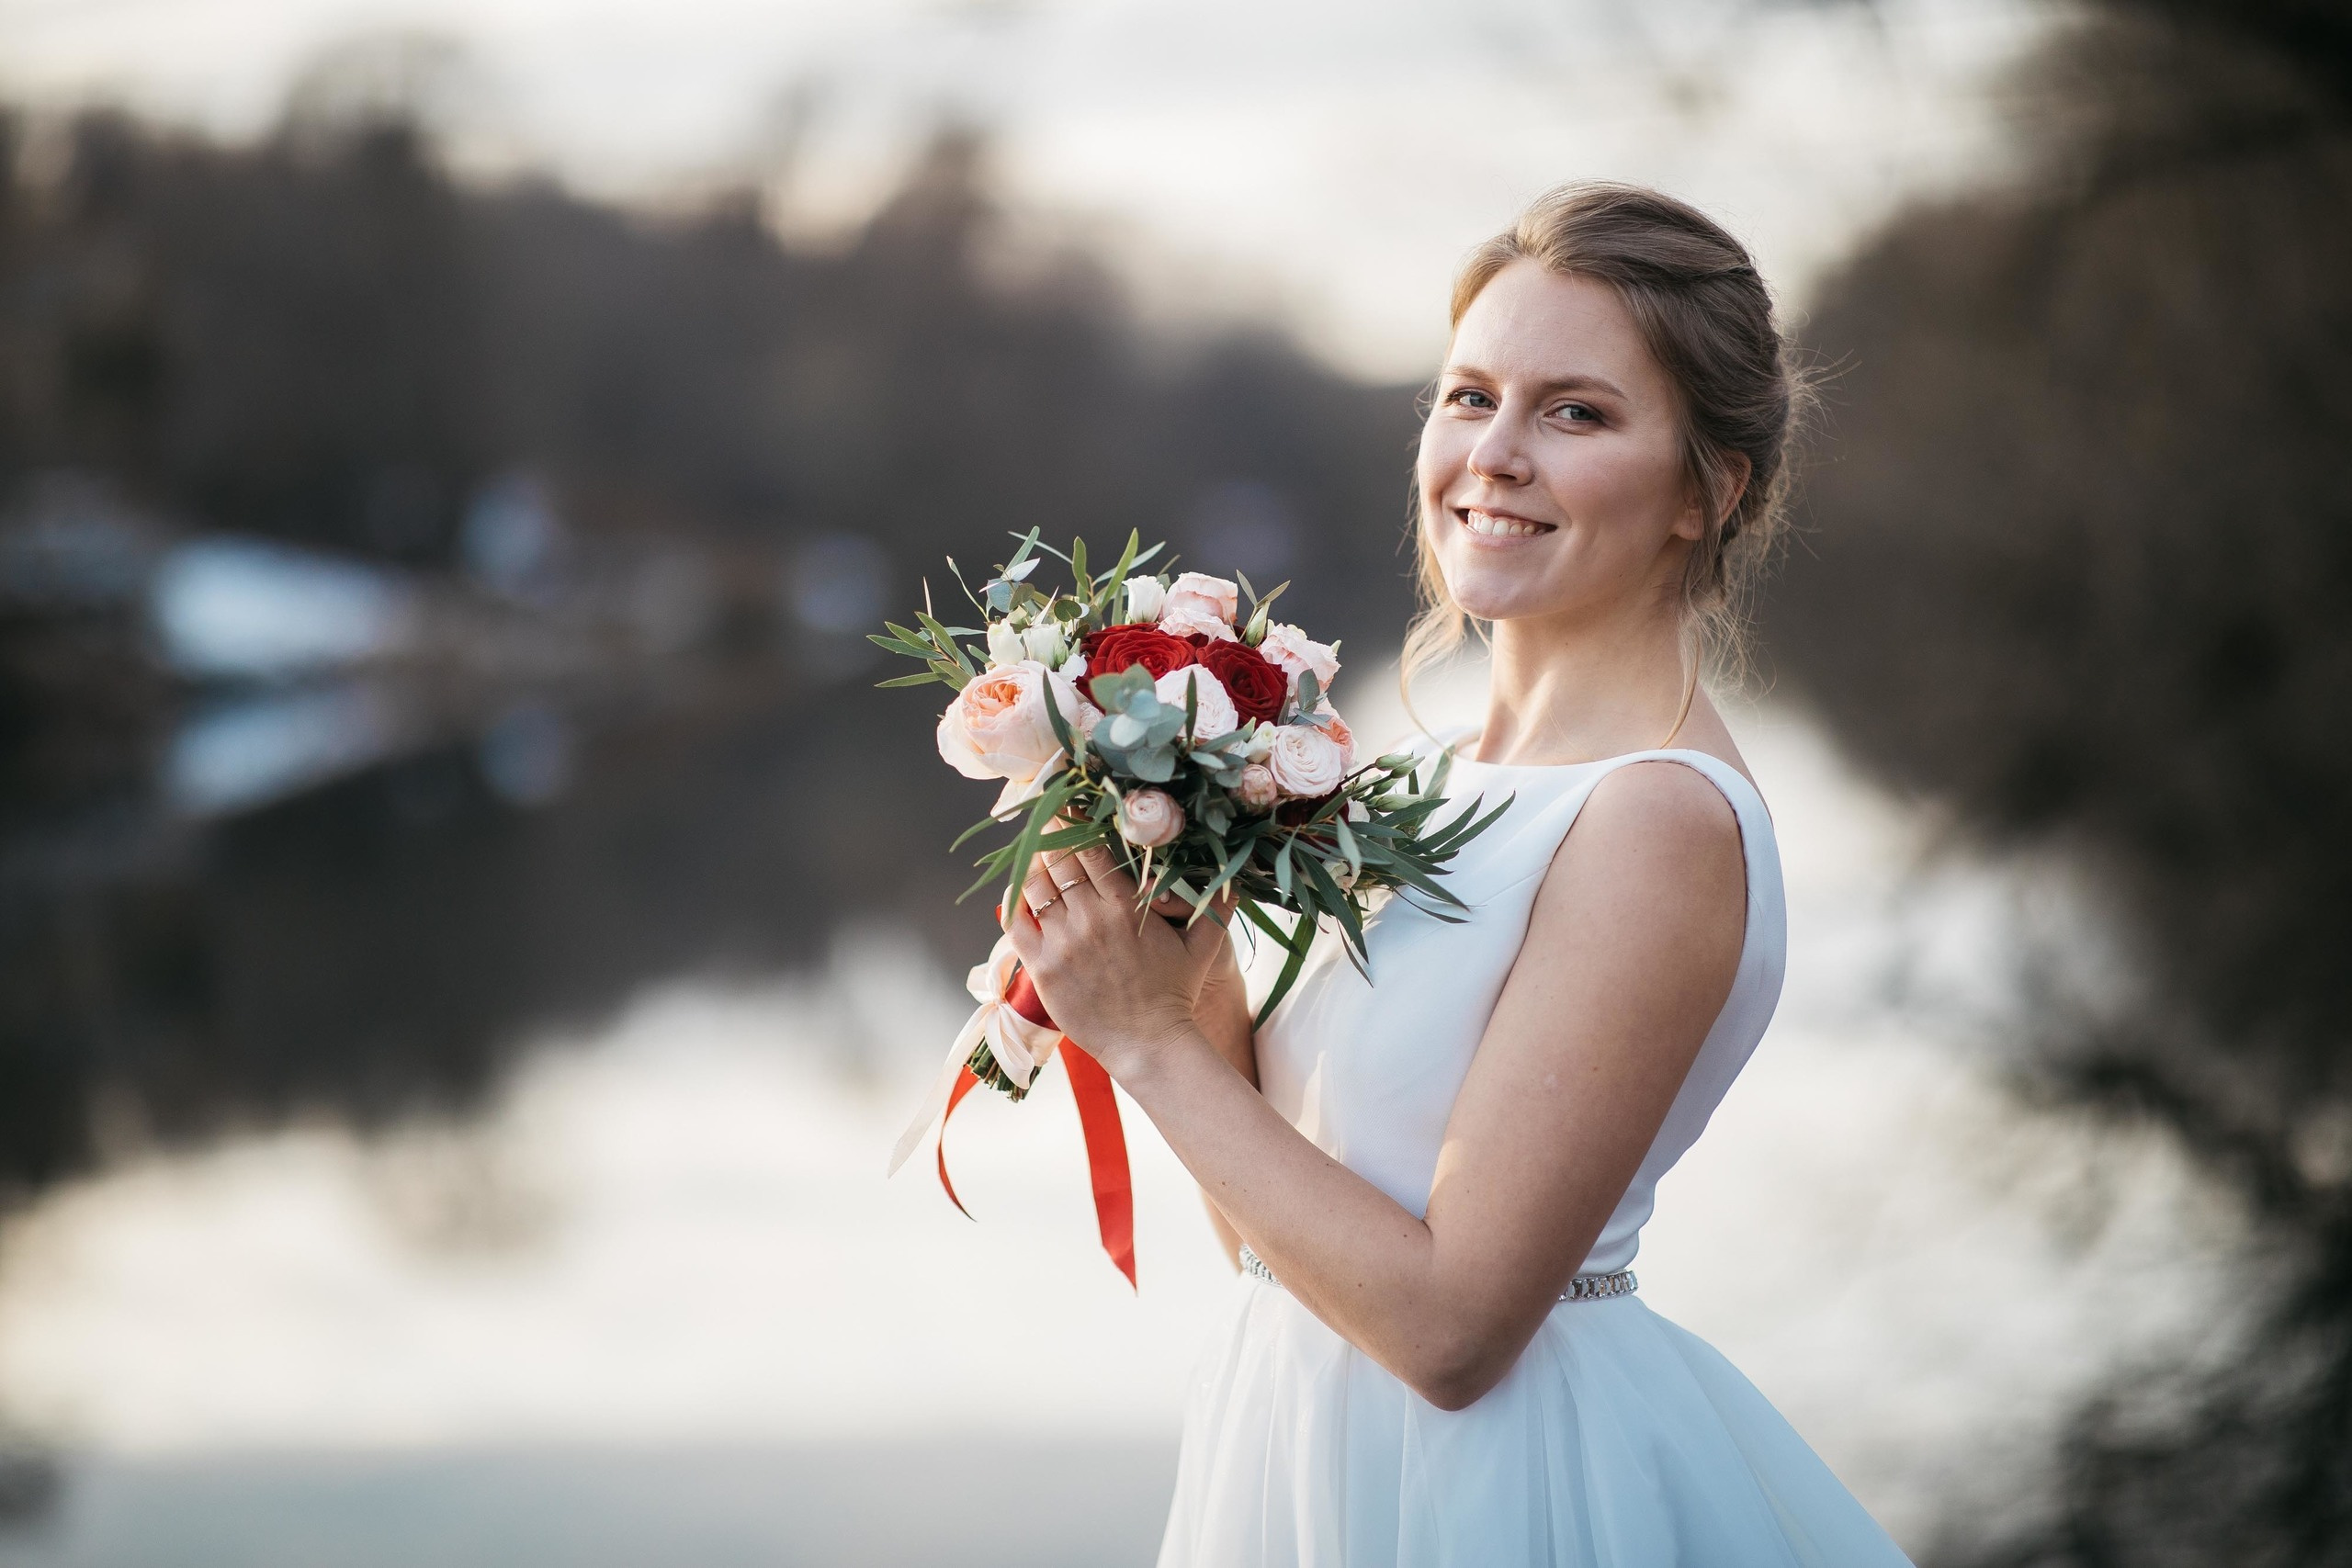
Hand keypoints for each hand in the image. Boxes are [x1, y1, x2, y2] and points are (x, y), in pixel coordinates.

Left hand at [1005, 839, 1234, 1082]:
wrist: (1149, 1044)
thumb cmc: (1175, 994)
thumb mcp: (1203, 948)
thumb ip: (1217, 907)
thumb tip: (1236, 878)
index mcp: (1126, 906)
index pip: (1092, 850)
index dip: (1078, 825)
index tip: (1071, 809)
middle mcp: (1091, 918)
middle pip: (1060, 860)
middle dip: (1052, 837)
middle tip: (1047, 822)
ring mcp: (1064, 943)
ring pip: (1035, 886)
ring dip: (1032, 864)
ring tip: (1033, 853)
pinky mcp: (1043, 968)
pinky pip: (1016, 923)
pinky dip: (1014, 902)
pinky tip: (1018, 891)